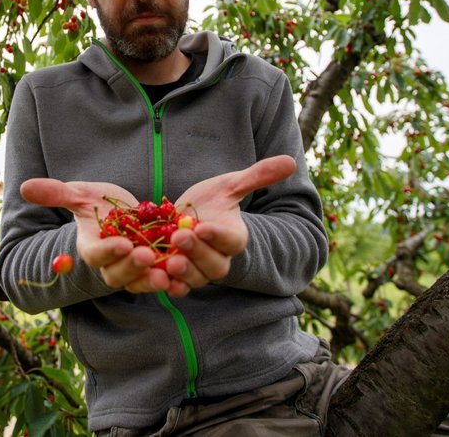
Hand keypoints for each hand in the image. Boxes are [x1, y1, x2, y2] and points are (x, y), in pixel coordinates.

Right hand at [19, 179, 172, 292]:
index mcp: (91, 248)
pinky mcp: (154, 271)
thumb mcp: (81, 194)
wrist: (124, 214)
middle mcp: (111, 264)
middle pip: (117, 274)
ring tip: (167, 274)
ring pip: (139, 282)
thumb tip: (24, 187)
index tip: (122, 243)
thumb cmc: (100, 204)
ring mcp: (133, 270)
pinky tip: (183, 278)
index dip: (108, 251)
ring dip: (152, 280)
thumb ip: (56, 193)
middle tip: (146, 256)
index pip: (96, 254)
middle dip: (132, 267)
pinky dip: (172, 282)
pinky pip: (161, 281)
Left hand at [162, 155, 296, 295]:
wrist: (187, 218)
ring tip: (169, 262)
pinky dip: (167, 285)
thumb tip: (292, 162)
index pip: (231, 241)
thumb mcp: (230, 186)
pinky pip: (176, 287)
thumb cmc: (211, 201)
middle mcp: (219, 258)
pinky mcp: (178, 277)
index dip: (217, 236)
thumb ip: (257, 176)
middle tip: (179, 237)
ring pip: (196, 278)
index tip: (202, 226)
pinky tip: (157, 278)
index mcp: (234, 237)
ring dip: (183, 272)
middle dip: (197, 252)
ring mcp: (198, 270)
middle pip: (214, 264)